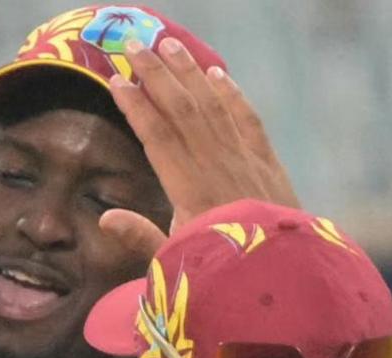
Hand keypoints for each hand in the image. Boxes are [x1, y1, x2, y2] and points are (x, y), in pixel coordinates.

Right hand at [102, 38, 298, 263]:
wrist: (286, 279)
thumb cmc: (222, 275)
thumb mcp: (175, 266)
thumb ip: (142, 239)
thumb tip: (105, 218)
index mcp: (191, 191)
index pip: (158, 137)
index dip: (135, 106)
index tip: (115, 81)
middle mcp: (219, 167)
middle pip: (184, 110)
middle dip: (157, 75)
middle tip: (134, 45)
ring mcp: (247, 161)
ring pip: (214, 106)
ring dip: (190, 73)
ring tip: (169, 46)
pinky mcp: (269, 164)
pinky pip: (248, 120)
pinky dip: (232, 94)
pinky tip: (217, 75)